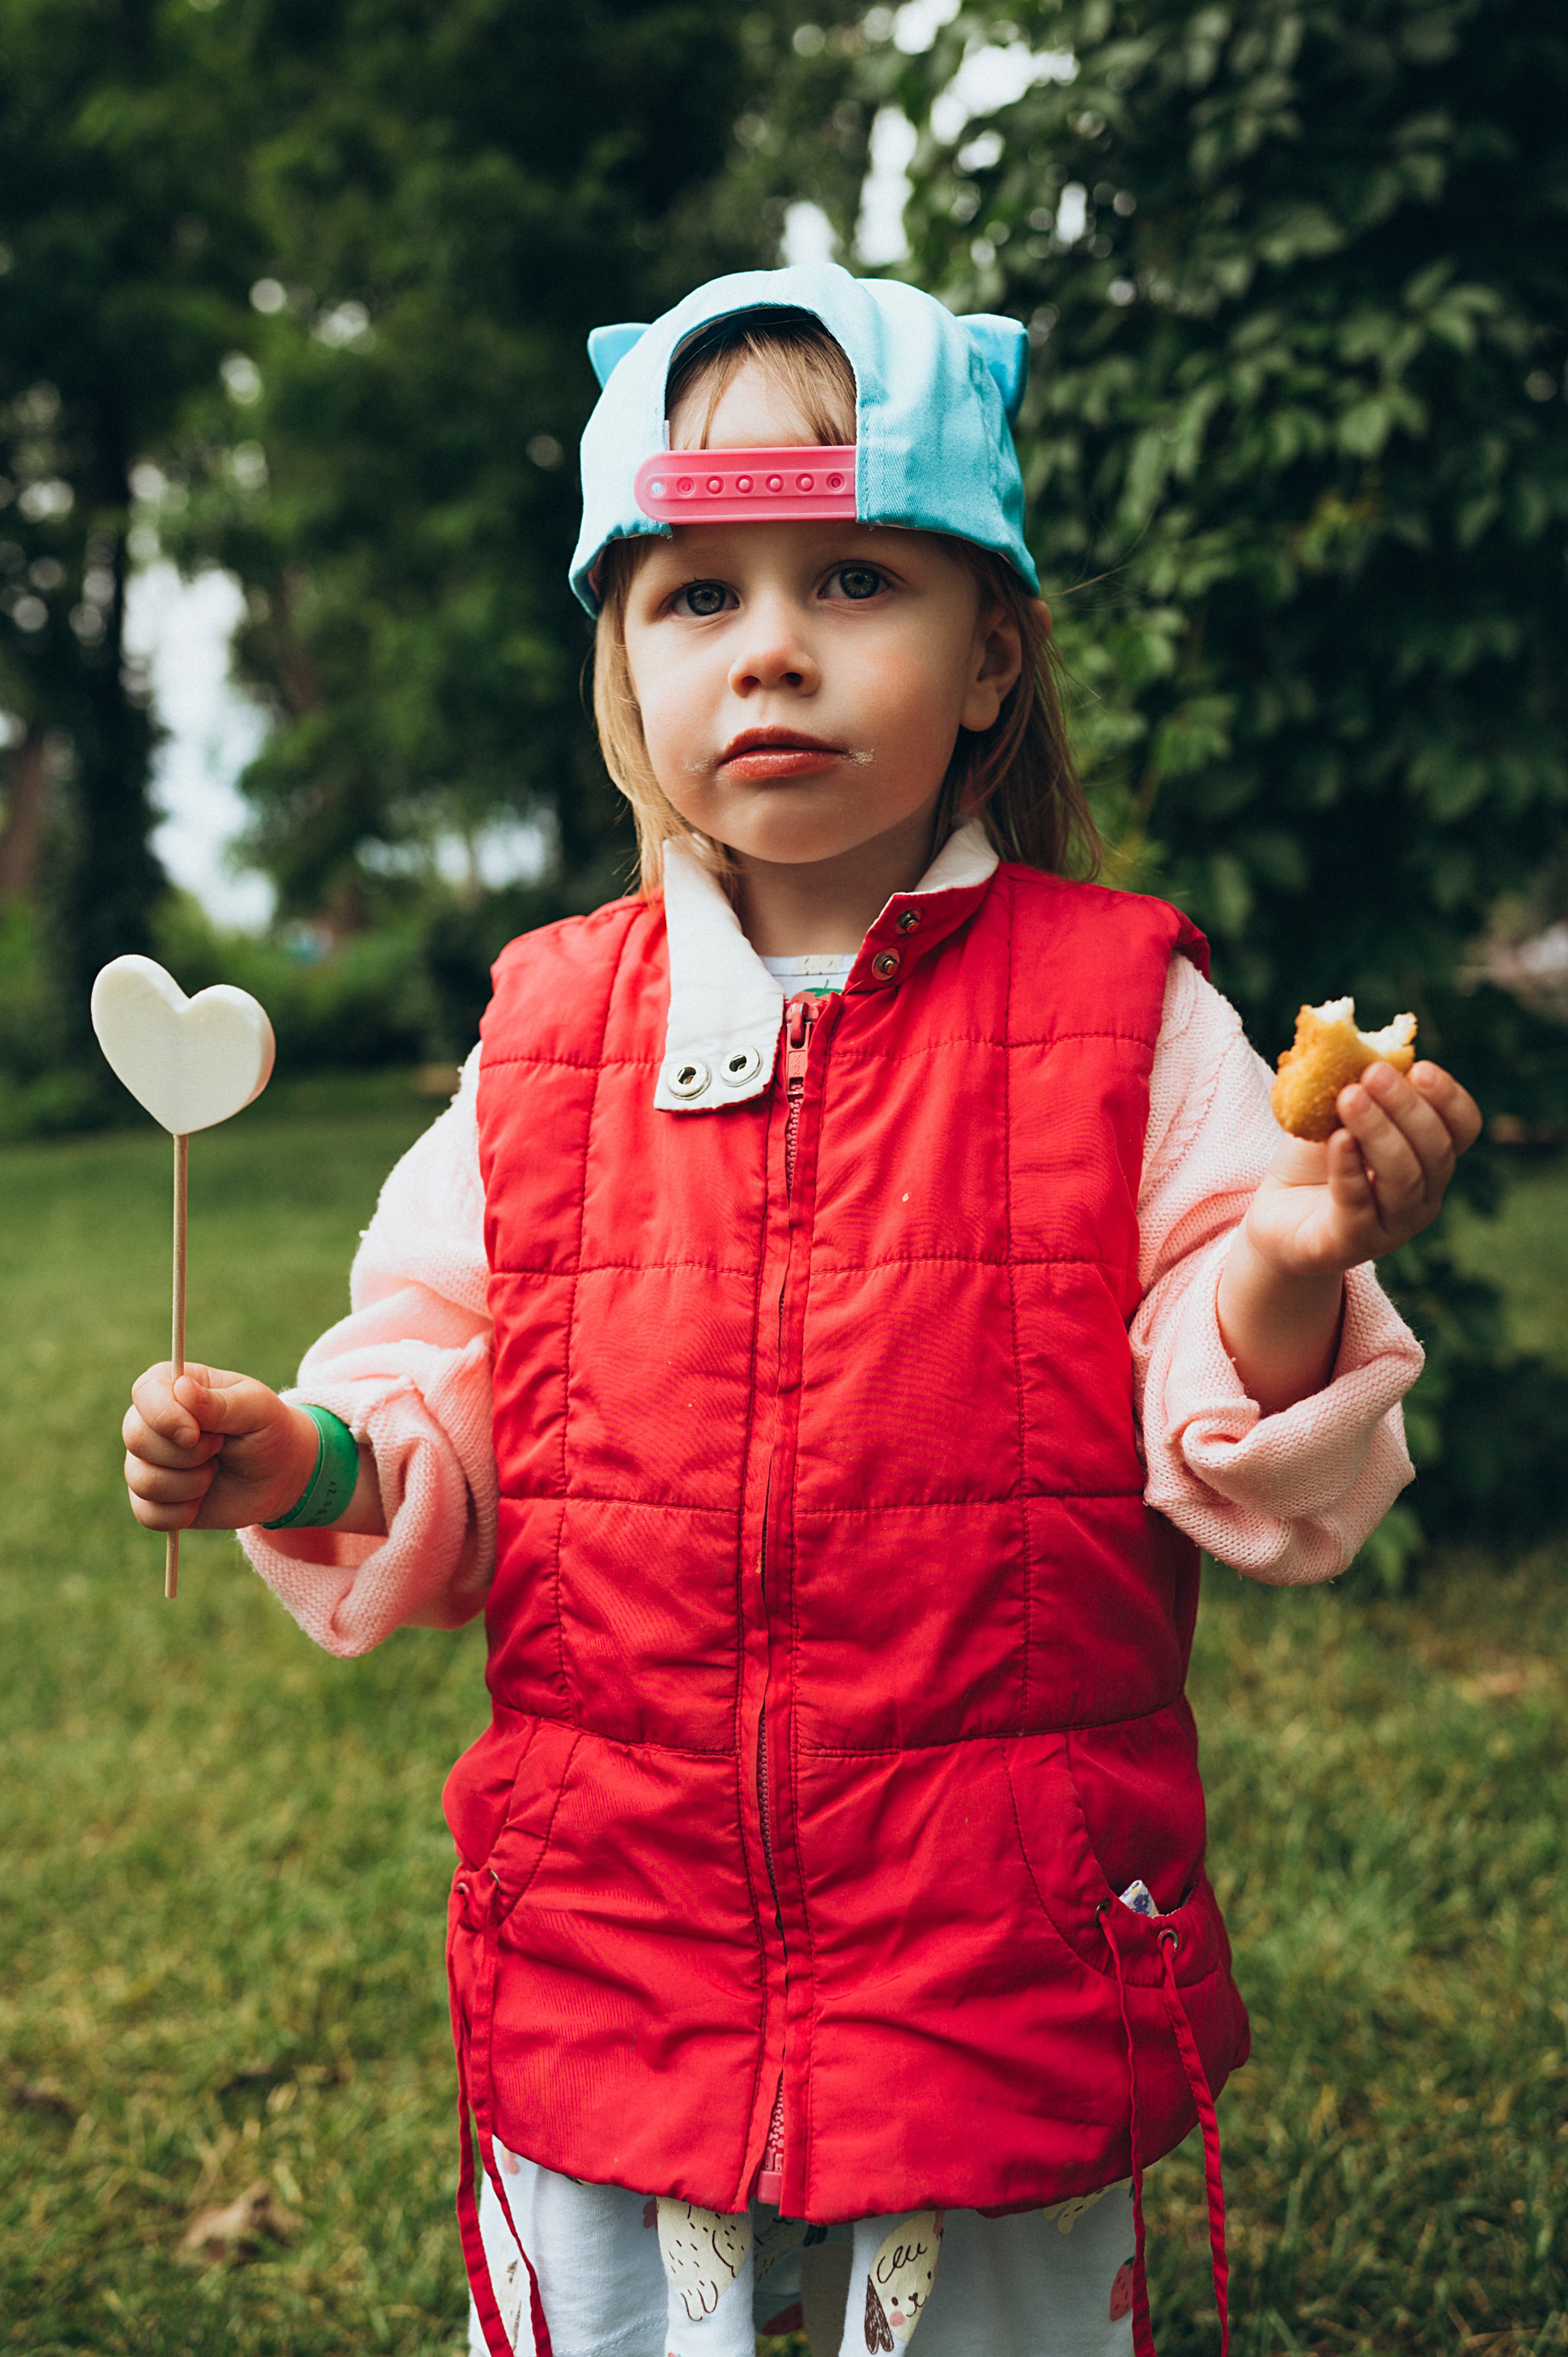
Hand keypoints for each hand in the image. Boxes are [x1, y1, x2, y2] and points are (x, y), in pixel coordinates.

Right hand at [123, 1362, 319, 1532]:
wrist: (278, 1475)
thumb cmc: (267, 1430)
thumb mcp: (257, 1409)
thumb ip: (220, 1402)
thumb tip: (180, 1388)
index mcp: (173, 1386)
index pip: (145, 1393)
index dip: (164, 1417)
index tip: (195, 1433)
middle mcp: (151, 1422)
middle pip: (136, 1438)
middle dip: (187, 1453)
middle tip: (220, 1448)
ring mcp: (147, 1461)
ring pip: (143, 1480)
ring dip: (191, 1484)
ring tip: (215, 1470)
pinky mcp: (151, 1500)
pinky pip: (148, 1514)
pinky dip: (182, 1513)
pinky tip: (202, 1500)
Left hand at [1245, 1059, 1482, 1279]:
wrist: (1276, 1215)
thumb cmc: (1317, 1158)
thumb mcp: (1337, 1112)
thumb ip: (1358, 1082)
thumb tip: (1362, 1040)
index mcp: (1430, 1159)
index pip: (1462, 1129)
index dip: (1448, 1098)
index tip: (1420, 1067)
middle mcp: (1423, 1195)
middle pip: (1435, 1151)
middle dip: (1407, 1107)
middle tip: (1373, 1072)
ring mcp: (1392, 1226)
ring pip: (1403, 1179)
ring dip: (1379, 1133)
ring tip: (1349, 1097)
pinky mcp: (1349, 1244)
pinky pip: (1358, 1205)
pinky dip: (1349, 1169)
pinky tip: (1338, 1140)